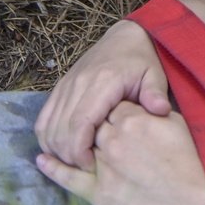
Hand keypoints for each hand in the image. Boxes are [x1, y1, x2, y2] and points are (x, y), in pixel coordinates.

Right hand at [35, 19, 168, 170]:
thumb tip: (160, 111)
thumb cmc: (142, 60)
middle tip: (85, 168)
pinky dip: (47, 137)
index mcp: (103, 81)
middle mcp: (79, 83)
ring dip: (56, 149)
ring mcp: (66, 84)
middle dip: (68, 155)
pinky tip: (62, 148)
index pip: (80, 123)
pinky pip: (43, 117)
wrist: (126, 36)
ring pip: (48, 126)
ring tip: (75, 160)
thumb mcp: (155, 75)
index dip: (79, 150)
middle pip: (60, 130)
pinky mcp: (60, 86)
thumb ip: (156, 93)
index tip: (90, 166)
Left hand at [37, 101, 204, 204]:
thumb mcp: (175, 125)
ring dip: (72, 142)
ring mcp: (105, 167)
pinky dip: (54, 168)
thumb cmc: (185, 163)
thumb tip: (141, 100)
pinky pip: (70, 178)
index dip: (110, 108)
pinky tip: (43, 159)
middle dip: (91, 124)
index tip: (114, 110)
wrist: (186, 204)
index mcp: (134, 119)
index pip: (110, 106)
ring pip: (78, 147)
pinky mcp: (100, 193)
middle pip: (91, 124)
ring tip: (72, 138)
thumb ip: (153, 108)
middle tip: (98, 127)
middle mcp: (115, 140)